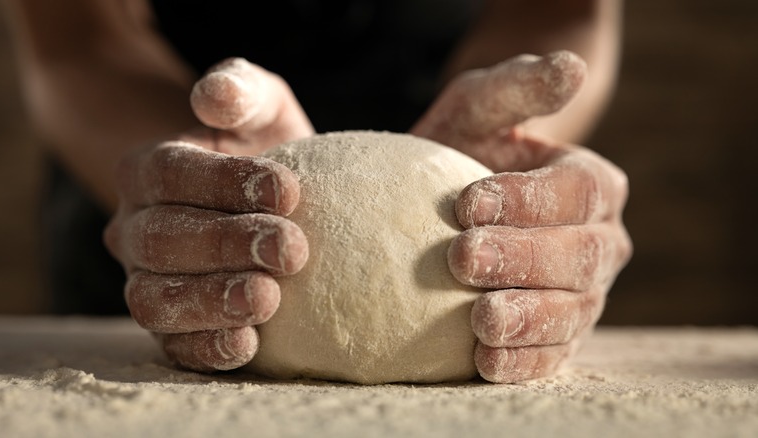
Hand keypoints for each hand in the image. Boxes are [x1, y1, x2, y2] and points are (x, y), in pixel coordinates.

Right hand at [105, 59, 312, 370]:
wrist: (272, 205)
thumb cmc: (266, 149)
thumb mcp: (262, 106)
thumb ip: (241, 88)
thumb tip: (214, 95)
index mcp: (148, 171)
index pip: (169, 174)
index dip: (223, 183)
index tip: (287, 192)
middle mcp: (135, 230)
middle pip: (159, 240)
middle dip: (226, 244)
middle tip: (292, 250)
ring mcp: (147, 282)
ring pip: (154, 300)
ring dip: (209, 301)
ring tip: (267, 299)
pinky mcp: (172, 328)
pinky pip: (174, 347)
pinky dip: (206, 348)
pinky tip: (249, 343)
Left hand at [412, 51, 632, 382]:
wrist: (447, 207)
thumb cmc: (464, 148)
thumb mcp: (479, 107)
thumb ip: (518, 87)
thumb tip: (570, 68)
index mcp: (593, 184)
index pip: (575, 192)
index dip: (527, 199)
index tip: (466, 202)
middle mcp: (600, 242)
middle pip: (578, 255)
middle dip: (522, 259)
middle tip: (463, 257)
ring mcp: (583, 294)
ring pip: (571, 311)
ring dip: (527, 318)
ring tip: (482, 319)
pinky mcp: (557, 336)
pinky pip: (551, 355)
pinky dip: (524, 362)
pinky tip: (487, 361)